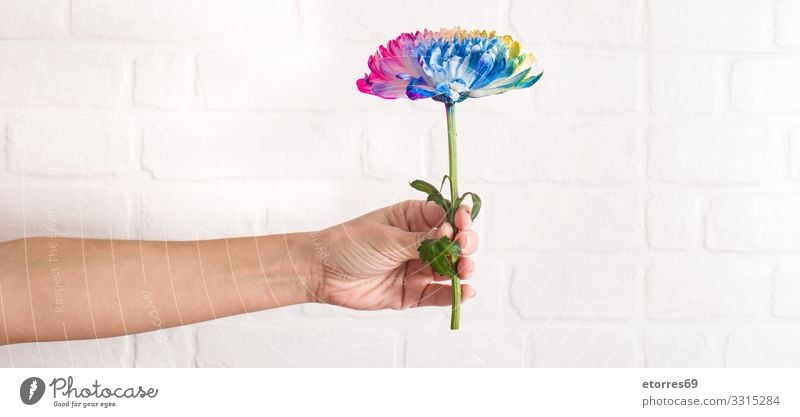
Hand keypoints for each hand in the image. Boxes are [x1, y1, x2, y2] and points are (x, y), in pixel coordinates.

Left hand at [312, 200, 478, 309]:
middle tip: (464, 247)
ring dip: (463, 269)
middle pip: (454, 242)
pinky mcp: (412, 293)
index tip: (463, 222)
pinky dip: (453, 294)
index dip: (459, 218)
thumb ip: (421, 240)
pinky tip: (465, 291)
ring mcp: (417, 268)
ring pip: (450, 269)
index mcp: (413, 219)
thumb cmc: (350, 245)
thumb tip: (450, 234)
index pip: (446, 216)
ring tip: (464, 270)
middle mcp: (420, 242)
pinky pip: (438, 294)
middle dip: (465, 244)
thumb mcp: (388, 238)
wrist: (323, 273)